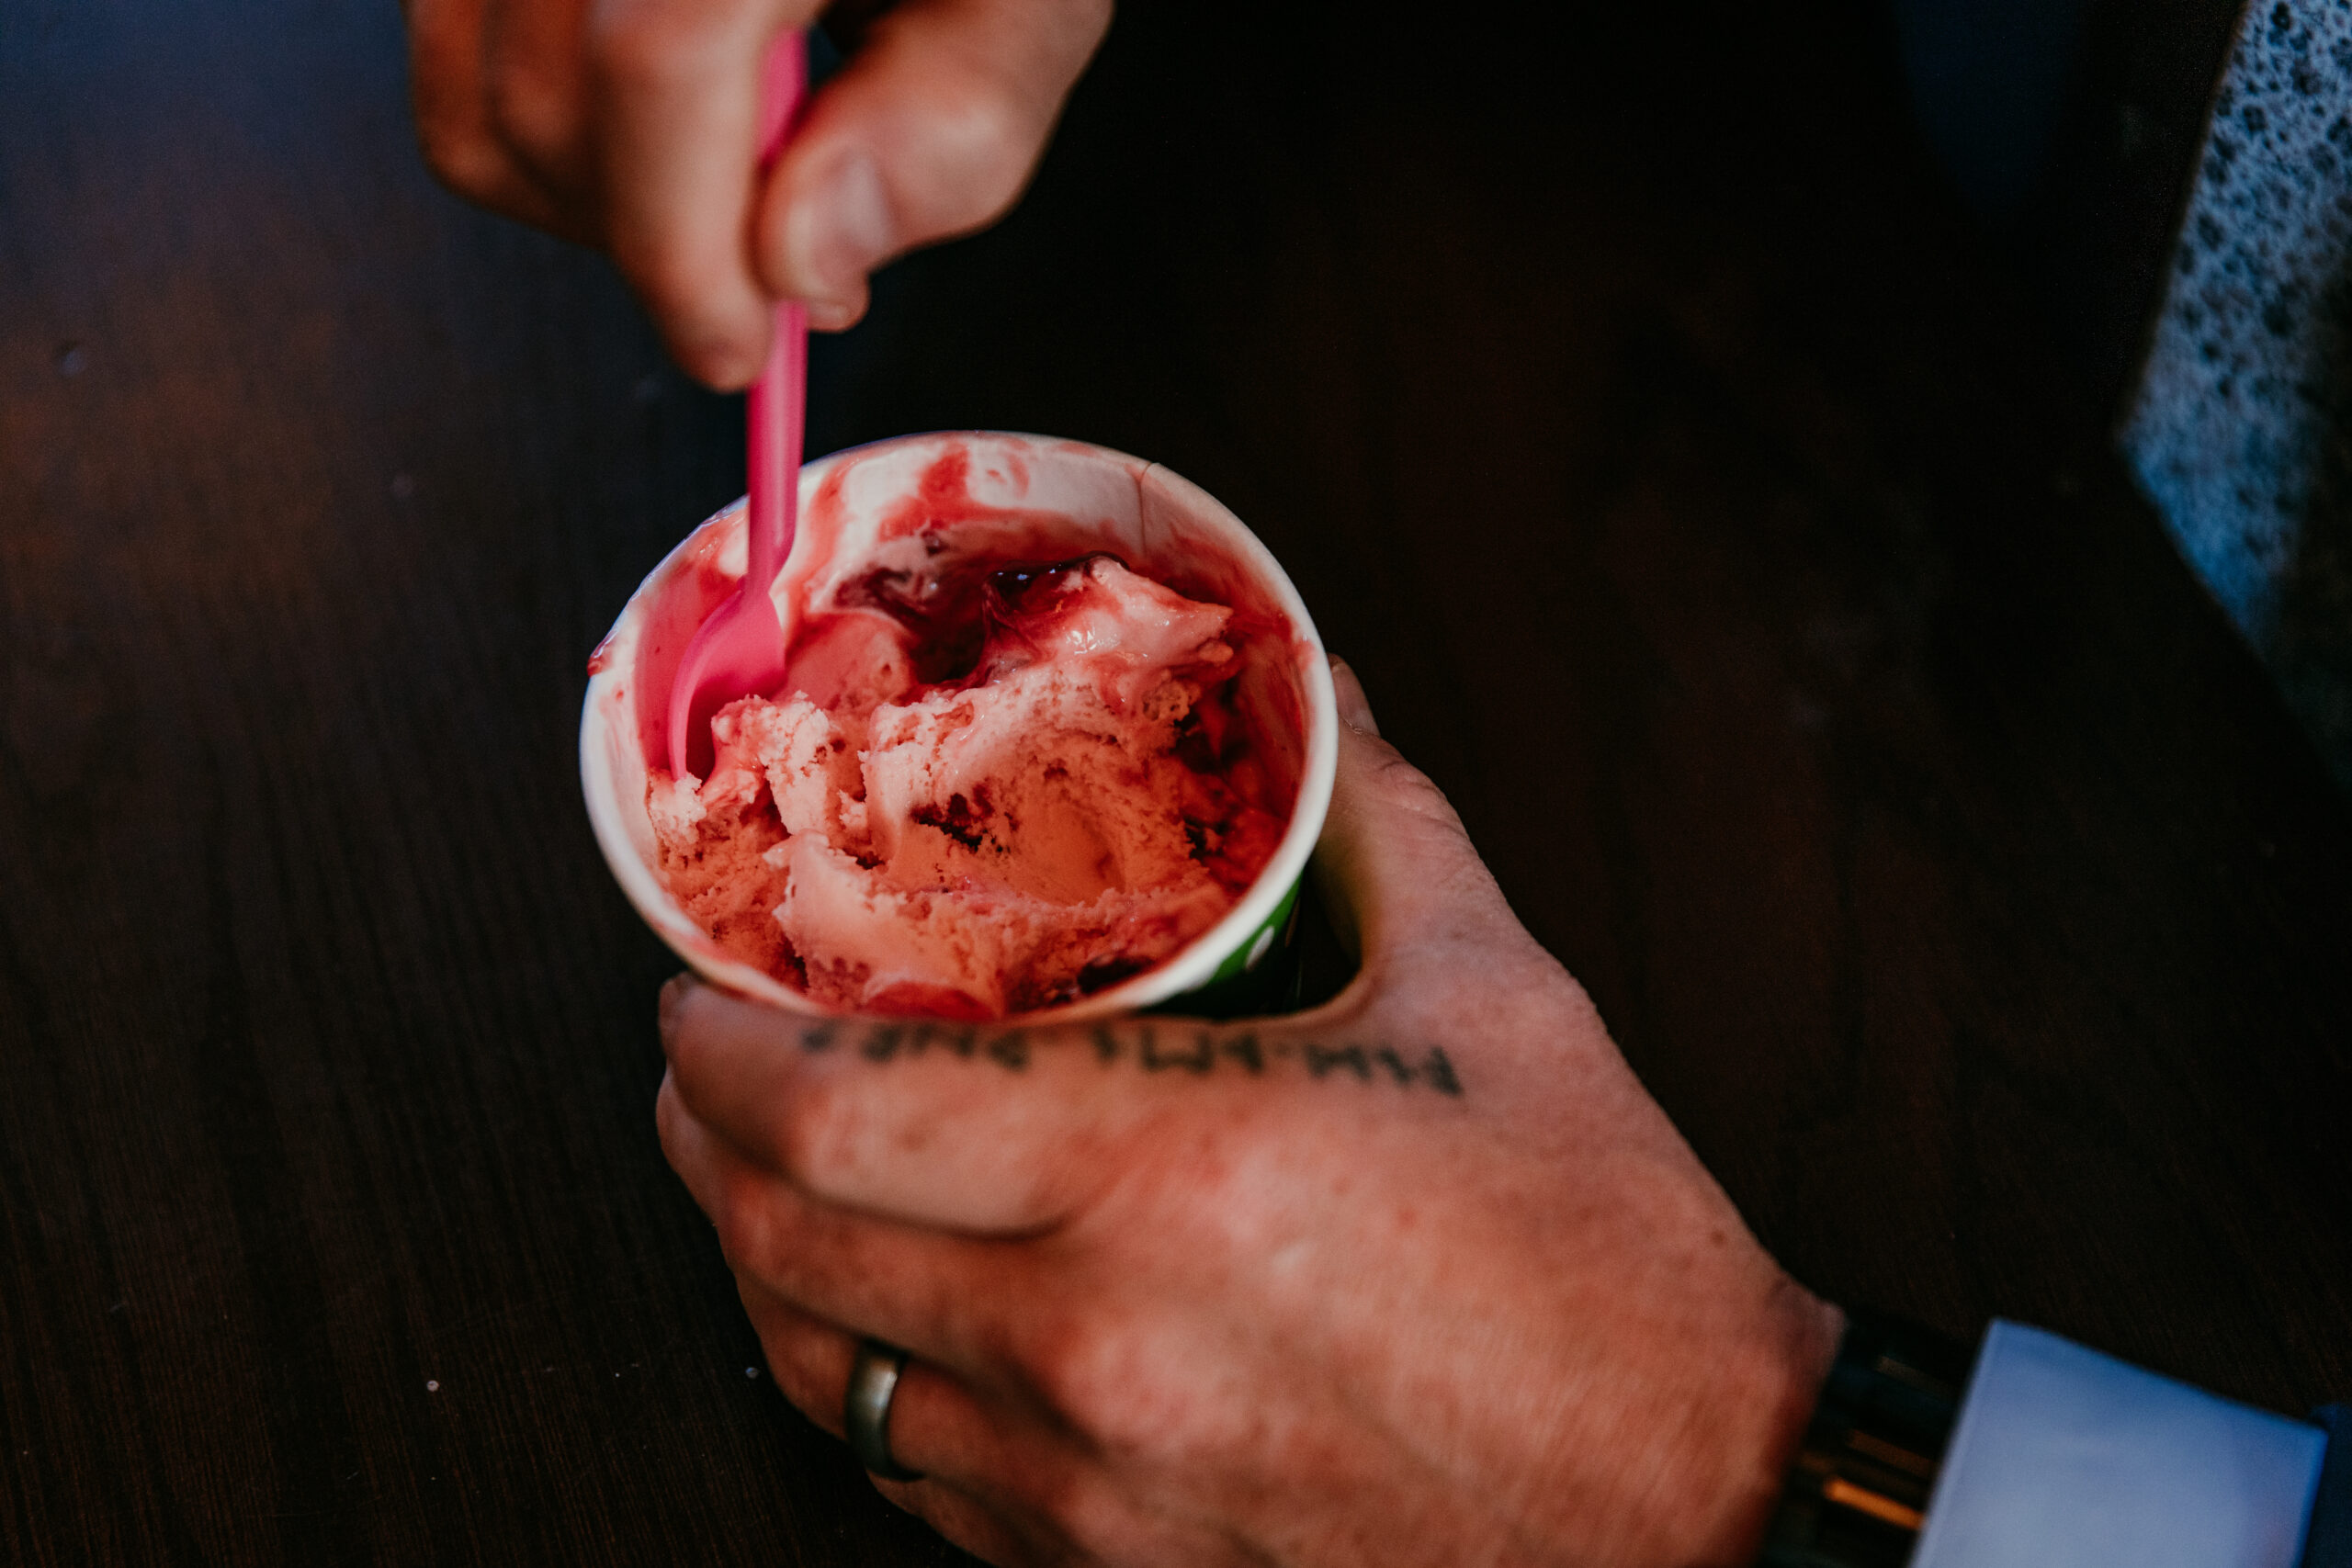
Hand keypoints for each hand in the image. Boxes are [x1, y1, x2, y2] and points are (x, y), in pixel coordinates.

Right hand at [403, 0, 1111, 384]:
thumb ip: (950, 121)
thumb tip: (801, 266)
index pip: (655, 58)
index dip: (686, 244)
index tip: (740, 348)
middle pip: (549, 95)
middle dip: (664, 235)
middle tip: (787, 252)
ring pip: (474, 95)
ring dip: (604, 192)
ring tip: (742, 162)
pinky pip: (451, 53)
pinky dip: (554, 120)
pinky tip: (678, 106)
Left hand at [656, 658, 1841, 1566]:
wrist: (1702, 1518)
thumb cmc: (1610, 1266)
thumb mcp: (1495, 998)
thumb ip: (1375, 818)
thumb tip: (1317, 696)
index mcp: (1174, 1171)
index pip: (838, 1110)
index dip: (720, 1048)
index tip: (693, 996)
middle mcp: (1096, 1342)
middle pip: (781, 1244)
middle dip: (702, 1145)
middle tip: (699, 1073)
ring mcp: (1091, 1486)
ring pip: (821, 1379)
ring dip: (759, 1272)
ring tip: (761, 1190)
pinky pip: (916, 1484)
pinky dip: (868, 1391)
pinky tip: (889, 1331)